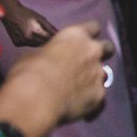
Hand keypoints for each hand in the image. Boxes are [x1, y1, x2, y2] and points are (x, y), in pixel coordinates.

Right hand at [0, 22, 113, 136]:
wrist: (35, 99)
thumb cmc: (28, 72)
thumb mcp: (33, 55)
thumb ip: (49, 54)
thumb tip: (48, 58)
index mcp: (76, 36)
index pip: (93, 26)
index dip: (88, 34)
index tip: (81, 41)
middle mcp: (93, 52)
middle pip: (108, 47)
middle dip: (100, 54)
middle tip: (86, 63)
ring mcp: (98, 74)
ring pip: (104, 73)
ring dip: (94, 79)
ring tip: (79, 89)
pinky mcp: (99, 96)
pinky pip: (100, 99)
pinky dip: (91, 102)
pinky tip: (82, 110)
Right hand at [1, 2, 57, 46]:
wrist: (10, 13)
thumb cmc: (27, 14)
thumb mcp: (40, 18)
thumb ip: (50, 27)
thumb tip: (58, 33)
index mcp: (34, 31)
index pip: (48, 38)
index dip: (54, 37)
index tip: (59, 36)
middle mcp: (27, 38)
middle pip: (42, 43)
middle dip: (48, 40)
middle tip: (52, 36)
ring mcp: (21, 42)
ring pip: (36, 45)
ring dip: (41, 42)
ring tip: (43, 35)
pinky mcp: (17, 44)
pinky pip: (28, 45)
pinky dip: (32, 42)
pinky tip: (32, 35)